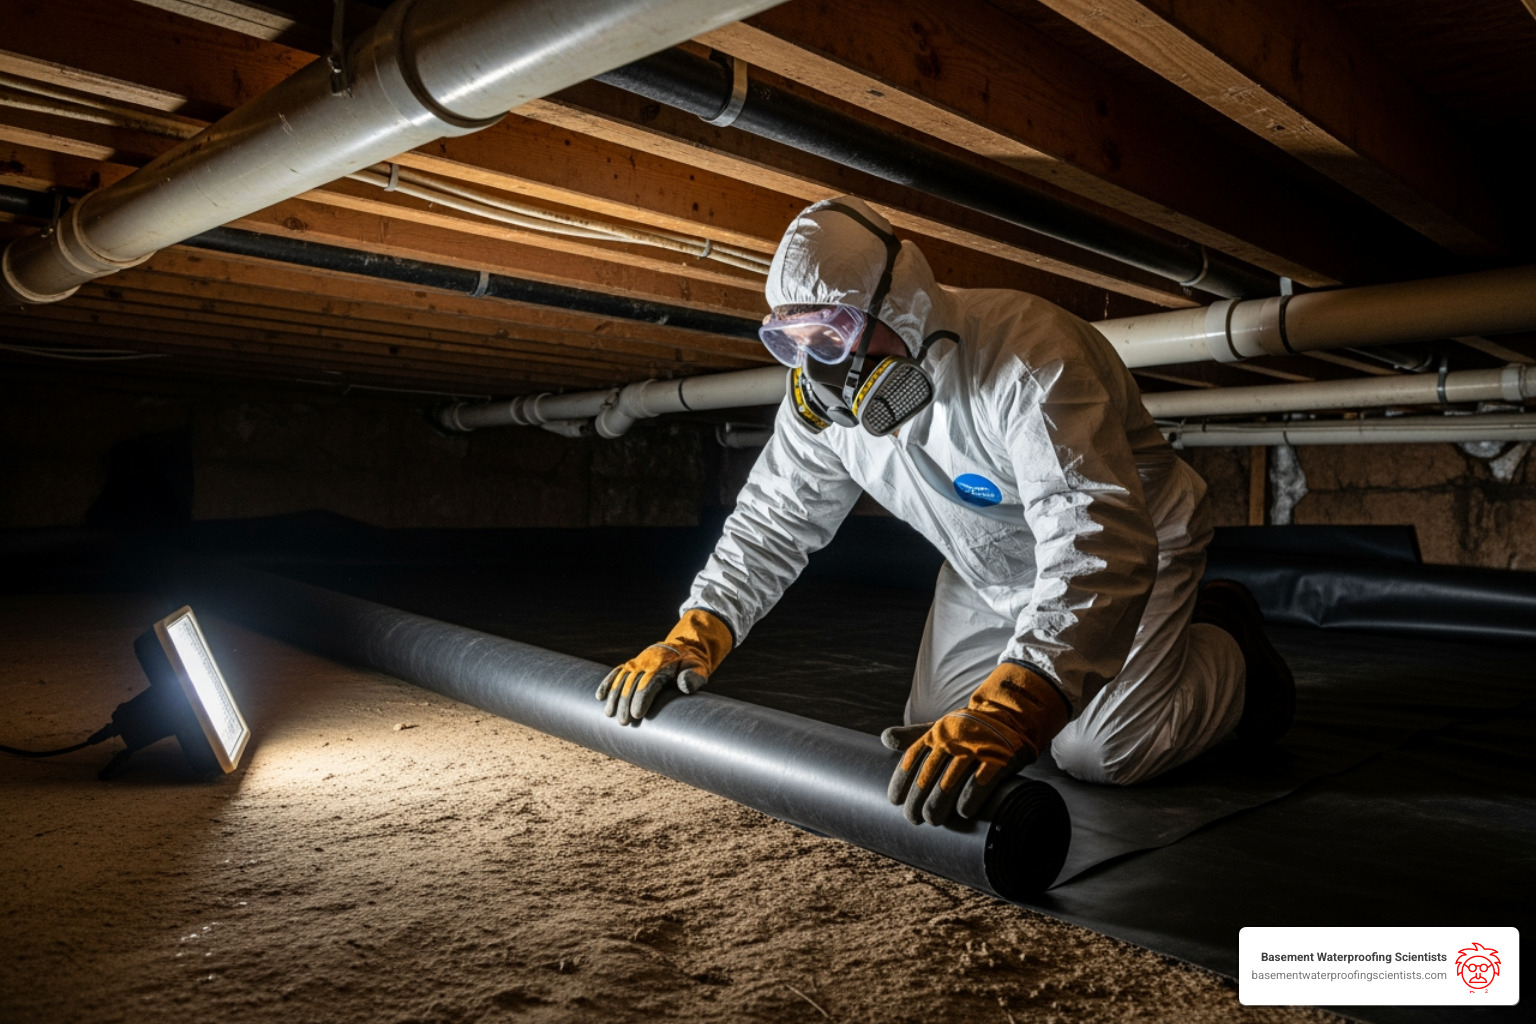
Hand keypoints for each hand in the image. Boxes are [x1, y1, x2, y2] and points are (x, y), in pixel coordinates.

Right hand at [596, 609, 731, 724]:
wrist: (682, 648)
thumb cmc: (691, 664)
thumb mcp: (699, 668)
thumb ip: (693, 676)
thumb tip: (684, 685)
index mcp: (662, 665)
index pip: (649, 683)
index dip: (641, 698)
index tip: (636, 715)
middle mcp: (646, 663)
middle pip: (632, 684)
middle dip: (625, 703)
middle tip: (623, 722)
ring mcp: (636, 663)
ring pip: (621, 680)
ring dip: (614, 697)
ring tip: (609, 715)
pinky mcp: (631, 665)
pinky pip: (616, 673)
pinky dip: (607, 683)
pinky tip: (599, 697)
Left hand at [886, 662, 1069, 825]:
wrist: (1009, 716)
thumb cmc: (968, 729)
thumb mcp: (940, 727)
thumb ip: (913, 735)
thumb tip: (884, 738)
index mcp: (937, 733)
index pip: (912, 760)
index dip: (901, 781)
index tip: (894, 800)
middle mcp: (953, 740)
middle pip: (928, 776)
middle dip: (917, 800)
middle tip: (912, 818)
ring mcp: (975, 749)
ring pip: (950, 783)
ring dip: (938, 805)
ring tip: (932, 820)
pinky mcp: (998, 759)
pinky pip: (980, 783)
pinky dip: (970, 800)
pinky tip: (963, 813)